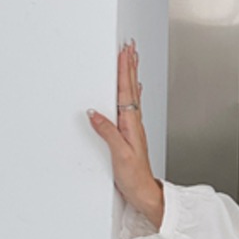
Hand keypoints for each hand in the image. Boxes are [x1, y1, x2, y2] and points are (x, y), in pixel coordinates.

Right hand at [87, 40, 162, 223]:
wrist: (144, 192)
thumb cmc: (134, 176)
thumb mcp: (119, 154)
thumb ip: (108, 133)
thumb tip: (95, 113)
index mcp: (131, 124)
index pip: (126, 91)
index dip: (125, 71)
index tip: (124, 52)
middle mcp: (134, 122)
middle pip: (131, 88)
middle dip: (130, 66)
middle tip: (130, 47)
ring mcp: (133, 127)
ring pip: (131, 94)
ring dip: (130, 75)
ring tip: (131, 59)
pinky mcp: (130, 133)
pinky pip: (130, 105)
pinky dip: (130, 92)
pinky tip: (133, 88)